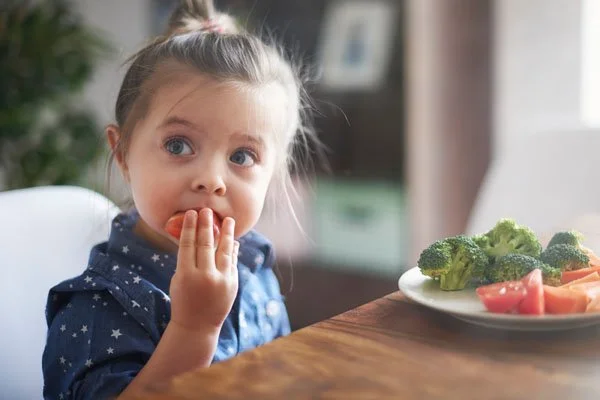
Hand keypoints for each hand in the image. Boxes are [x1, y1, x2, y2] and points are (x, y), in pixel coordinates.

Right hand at [168, 209, 238, 331]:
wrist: (197, 326)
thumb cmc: (183, 300)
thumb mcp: (179, 280)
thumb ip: (188, 260)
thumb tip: (198, 237)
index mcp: (186, 275)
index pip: (188, 245)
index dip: (190, 227)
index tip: (192, 213)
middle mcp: (204, 277)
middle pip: (206, 244)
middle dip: (207, 225)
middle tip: (207, 210)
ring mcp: (221, 280)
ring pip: (224, 251)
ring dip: (226, 233)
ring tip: (228, 220)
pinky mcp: (232, 284)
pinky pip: (232, 262)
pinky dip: (232, 250)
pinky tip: (232, 240)